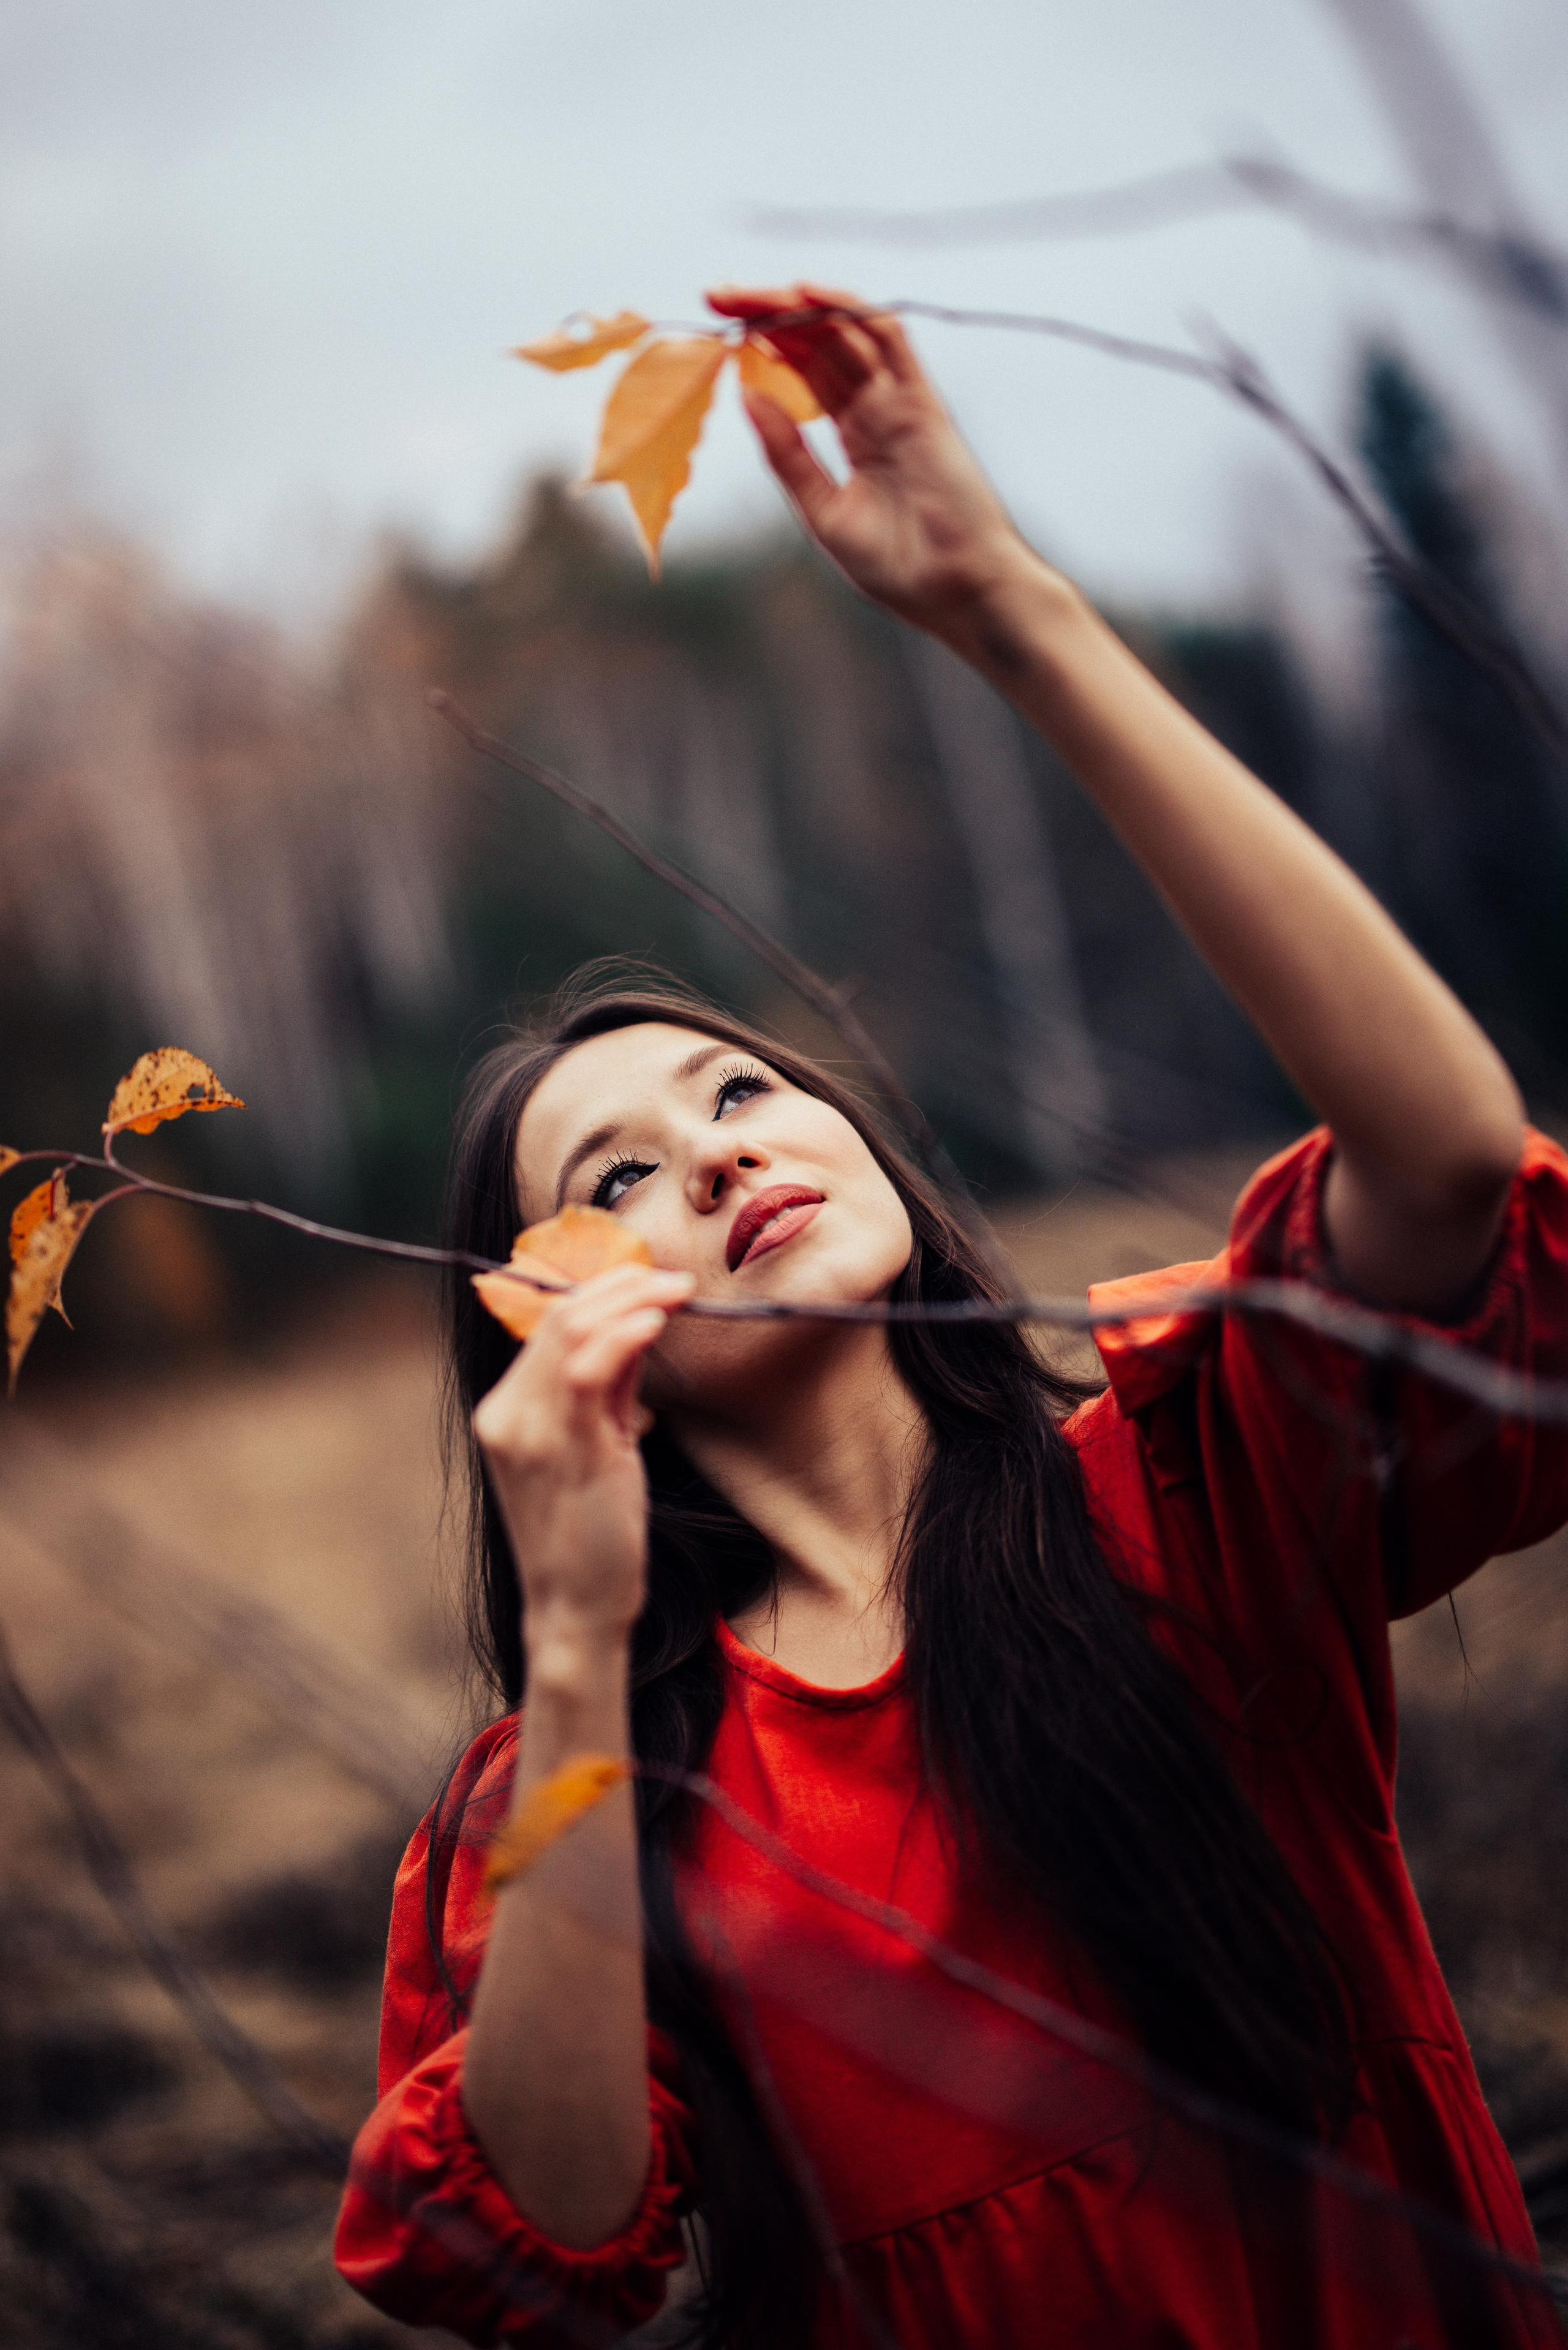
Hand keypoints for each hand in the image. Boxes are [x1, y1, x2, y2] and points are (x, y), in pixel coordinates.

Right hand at [472, 1264, 695, 1647]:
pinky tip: (657, 1323)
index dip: (602, 1290)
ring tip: (677, 1292)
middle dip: (622, 1285)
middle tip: (675, 1280)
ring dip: (631, 1300)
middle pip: (557, 1317)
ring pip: (569, 1331)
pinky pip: (586, 1371)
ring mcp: (529, 1433)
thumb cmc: (592, 1533)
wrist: (576, 1607)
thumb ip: (608, 1387)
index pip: (547, 1324)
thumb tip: (639, 1324)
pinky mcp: (565, 1451)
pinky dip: (624, 1335)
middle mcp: (505, 1415)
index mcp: (504, 1411)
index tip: (651, 1280)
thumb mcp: (595, 1444)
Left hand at [708, 280, 1033, 638]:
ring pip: (845, 331)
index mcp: (857, 435)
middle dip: (767, 315)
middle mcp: (878, 409)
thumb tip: (745, 394)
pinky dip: (849, 308)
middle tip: (715, 296)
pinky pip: (887, 338)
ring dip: (795, 305)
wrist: (956, 591)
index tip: (717, 329)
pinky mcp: (921, 402)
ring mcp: (900, 402)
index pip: (807, 371)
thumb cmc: (899, 567)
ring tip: (742, 294)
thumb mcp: (823, 510)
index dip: (765, 345)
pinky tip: (803, 291)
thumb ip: (787, 453)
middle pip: (820, 342)